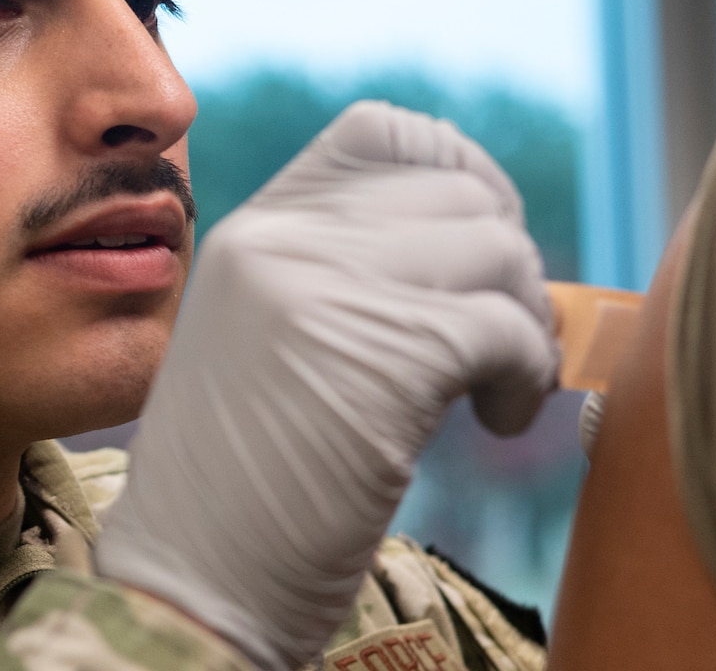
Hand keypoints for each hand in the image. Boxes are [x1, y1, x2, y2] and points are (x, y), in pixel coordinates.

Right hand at [94, 101, 559, 668]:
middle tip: (498, 336)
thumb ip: (342, 275)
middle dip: (506, 261)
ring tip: (497, 387)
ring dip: (526, 319)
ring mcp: (327, 289)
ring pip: (495, 249)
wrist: (189, 582)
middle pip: (456, 189)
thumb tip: (484, 243)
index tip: (480, 238)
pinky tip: (494, 418)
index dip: (454, 168)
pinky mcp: (383, 354)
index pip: (379, 133)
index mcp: (252, 230)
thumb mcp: (265, 341)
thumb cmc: (238, 485)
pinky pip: (506, 326)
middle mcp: (283, 240)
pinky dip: (526, 373)